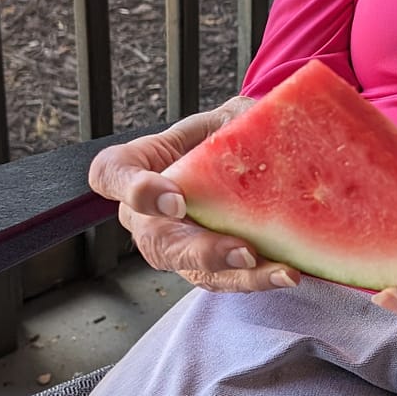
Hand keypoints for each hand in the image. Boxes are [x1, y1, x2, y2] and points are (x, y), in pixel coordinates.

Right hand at [87, 98, 300, 292]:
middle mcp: (146, 211)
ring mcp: (173, 243)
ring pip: (191, 268)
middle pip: (156, 240)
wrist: (251, 152)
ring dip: (234, 272)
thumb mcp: (225, 115)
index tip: (174, 199)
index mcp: (138, 164)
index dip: (133, 190)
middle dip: (198, 250)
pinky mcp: (203, 265)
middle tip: (240, 250)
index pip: (112, 174)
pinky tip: (284, 274)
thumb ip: (233, 122)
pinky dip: (255, 279)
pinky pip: (222, 280)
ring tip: (275, 271)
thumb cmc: (227, 131)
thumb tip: (264, 128)